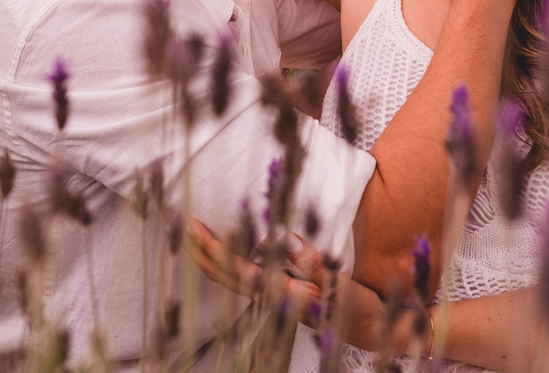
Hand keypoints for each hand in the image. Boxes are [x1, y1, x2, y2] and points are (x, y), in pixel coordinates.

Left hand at [185, 218, 392, 351]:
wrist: (362, 325)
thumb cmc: (349, 306)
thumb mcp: (337, 282)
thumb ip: (312, 261)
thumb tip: (286, 238)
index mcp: (277, 292)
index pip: (233, 268)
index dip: (211, 247)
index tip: (195, 226)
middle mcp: (267, 295)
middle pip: (222, 274)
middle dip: (200, 250)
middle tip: (185, 223)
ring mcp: (270, 294)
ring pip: (228, 276)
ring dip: (210, 255)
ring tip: (198, 233)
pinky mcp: (277, 291)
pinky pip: (242, 275)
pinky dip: (226, 260)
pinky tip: (228, 246)